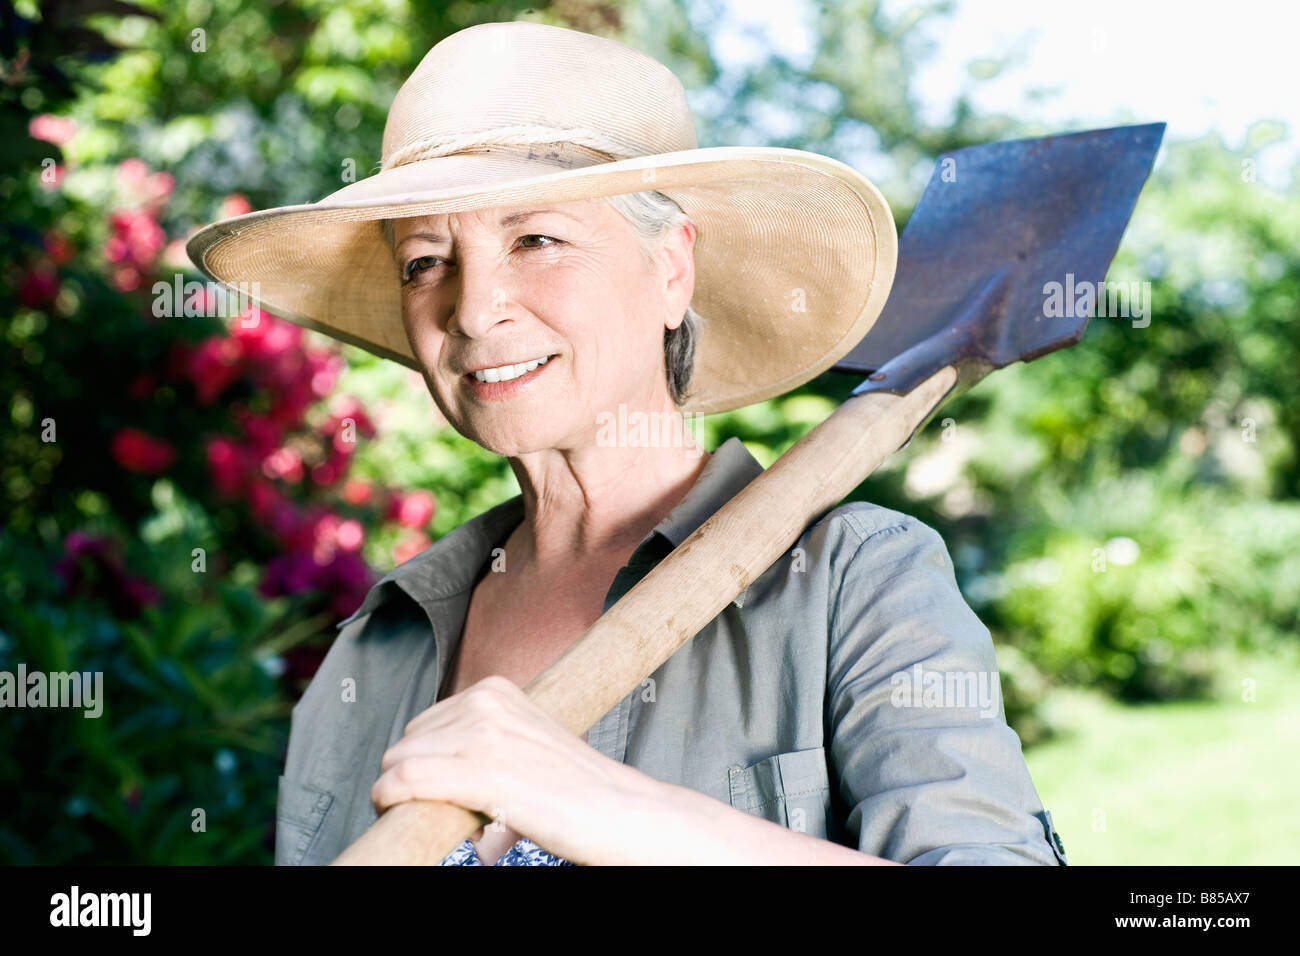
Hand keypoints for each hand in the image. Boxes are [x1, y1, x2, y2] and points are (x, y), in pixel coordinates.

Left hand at [371, 675, 647, 864]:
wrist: (618, 810)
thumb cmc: (576, 786)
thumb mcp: (525, 739)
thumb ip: (485, 736)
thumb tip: (437, 763)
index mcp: (496, 689)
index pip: (425, 723)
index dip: (427, 760)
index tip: (446, 788)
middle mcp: (485, 702)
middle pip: (409, 740)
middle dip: (418, 777)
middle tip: (454, 806)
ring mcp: (481, 734)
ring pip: (399, 760)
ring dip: (407, 796)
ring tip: (453, 815)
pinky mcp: (479, 771)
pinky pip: (403, 779)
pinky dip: (389, 799)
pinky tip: (398, 812)